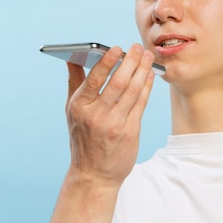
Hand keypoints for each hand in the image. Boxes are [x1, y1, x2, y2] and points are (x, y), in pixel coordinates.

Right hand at [65, 44, 155, 187]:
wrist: (93, 175)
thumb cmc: (82, 139)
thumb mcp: (72, 112)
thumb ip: (74, 82)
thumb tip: (71, 57)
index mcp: (80, 107)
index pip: (94, 79)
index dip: (107, 61)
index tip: (117, 48)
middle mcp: (96, 115)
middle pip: (117, 82)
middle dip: (130, 61)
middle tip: (138, 47)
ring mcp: (114, 125)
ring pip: (132, 91)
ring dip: (142, 71)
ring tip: (148, 57)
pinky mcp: (129, 132)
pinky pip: (141, 104)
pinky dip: (147, 87)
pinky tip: (150, 75)